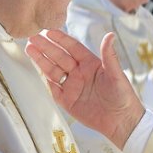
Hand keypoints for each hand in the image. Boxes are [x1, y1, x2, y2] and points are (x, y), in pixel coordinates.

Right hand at [26, 29, 143, 148]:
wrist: (121, 122)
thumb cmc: (123, 96)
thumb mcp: (116, 74)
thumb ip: (110, 55)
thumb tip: (110, 35)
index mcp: (91, 64)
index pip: (73, 48)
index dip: (61, 39)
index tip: (49, 31)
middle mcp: (80, 73)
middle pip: (59, 57)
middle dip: (46, 47)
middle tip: (32, 36)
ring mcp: (72, 87)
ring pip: (53, 70)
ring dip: (41, 60)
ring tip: (30, 49)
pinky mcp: (68, 101)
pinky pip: (54, 88)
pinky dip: (46, 80)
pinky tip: (37, 69)